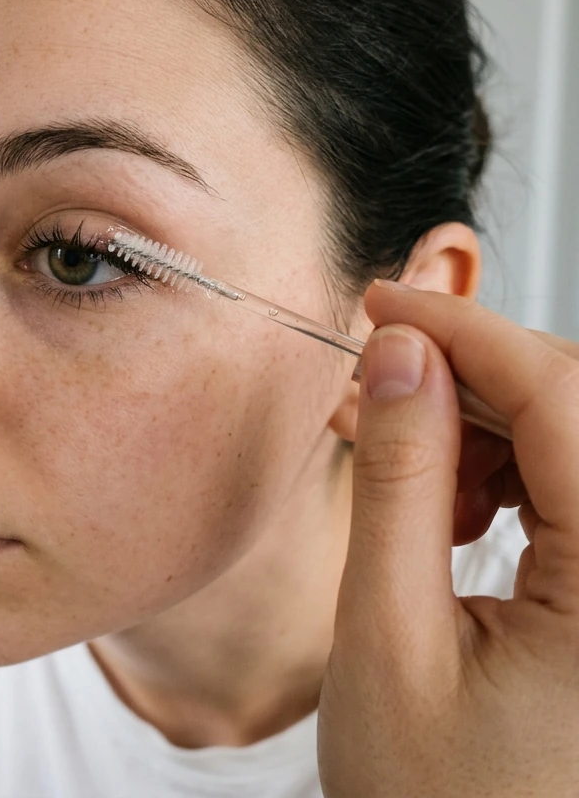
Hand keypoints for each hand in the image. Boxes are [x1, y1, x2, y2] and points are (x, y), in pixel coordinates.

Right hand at [318, 281, 578, 796]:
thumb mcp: (388, 635)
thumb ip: (401, 484)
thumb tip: (400, 360)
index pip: (565, 399)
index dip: (467, 331)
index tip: (383, 304)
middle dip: (474, 376)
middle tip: (378, 384)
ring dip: (491, 427)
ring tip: (415, 476)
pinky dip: (517, 475)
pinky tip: (457, 511)